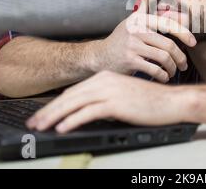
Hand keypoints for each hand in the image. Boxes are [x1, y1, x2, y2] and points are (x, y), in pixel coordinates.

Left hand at [26, 70, 193, 132]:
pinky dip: (72, 120)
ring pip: (74, 103)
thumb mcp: (123, 95)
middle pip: (69, 97)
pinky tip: (62, 127)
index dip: (56, 104)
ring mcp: (110, 91)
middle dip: (49, 110)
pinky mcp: (116, 103)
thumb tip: (88, 111)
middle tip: (34, 122)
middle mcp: (104, 81)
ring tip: (41, 126)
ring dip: (54, 116)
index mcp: (105, 77)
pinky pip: (87, 112)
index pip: (74, 92)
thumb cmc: (151, 100)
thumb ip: (105, 99)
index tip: (44, 114)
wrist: (171, 101)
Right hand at [86, 0, 196, 82]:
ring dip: (172, 68)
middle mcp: (136, 29)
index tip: (193, 42)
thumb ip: (144, 10)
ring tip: (173, 72)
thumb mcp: (131, 22)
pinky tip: (163, 77)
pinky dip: (163, 76)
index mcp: (140, 19)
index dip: (184, 32)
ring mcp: (132, 45)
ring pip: (164, 58)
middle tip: (183, 65)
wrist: (99, 57)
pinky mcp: (129, 60)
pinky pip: (155, 69)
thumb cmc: (121, 40)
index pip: (168, 23)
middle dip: (180, 57)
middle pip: (168, 44)